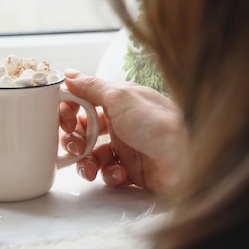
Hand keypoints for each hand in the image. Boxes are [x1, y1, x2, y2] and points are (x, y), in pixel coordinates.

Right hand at [59, 70, 186, 194]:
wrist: (186, 161)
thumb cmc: (157, 124)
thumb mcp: (120, 97)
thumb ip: (91, 86)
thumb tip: (70, 74)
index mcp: (120, 101)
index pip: (84, 101)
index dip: (70, 110)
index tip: (63, 118)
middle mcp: (122, 123)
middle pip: (84, 130)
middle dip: (73, 139)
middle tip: (74, 146)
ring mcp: (127, 147)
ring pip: (92, 154)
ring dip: (86, 162)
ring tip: (91, 168)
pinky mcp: (132, 170)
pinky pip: (108, 173)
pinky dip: (109, 174)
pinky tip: (120, 173)